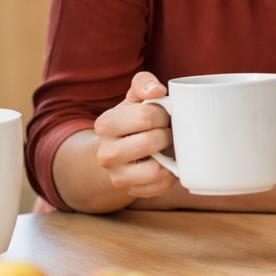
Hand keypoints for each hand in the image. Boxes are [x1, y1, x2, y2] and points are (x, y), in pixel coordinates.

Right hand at [93, 71, 177, 198]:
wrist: (117, 151)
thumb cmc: (132, 120)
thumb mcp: (134, 97)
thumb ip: (143, 83)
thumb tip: (157, 91)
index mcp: (105, 124)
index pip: (146, 116)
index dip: (162, 114)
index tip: (162, 116)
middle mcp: (106, 153)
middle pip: (152, 141)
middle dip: (167, 135)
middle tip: (166, 132)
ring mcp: (117, 176)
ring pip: (156, 169)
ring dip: (169, 156)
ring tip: (165, 148)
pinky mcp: (131, 192)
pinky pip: (160, 187)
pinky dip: (170, 175)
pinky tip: (166, 164)